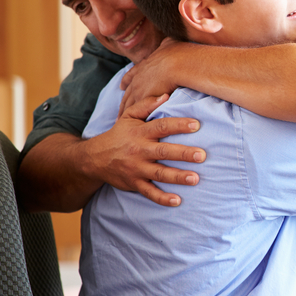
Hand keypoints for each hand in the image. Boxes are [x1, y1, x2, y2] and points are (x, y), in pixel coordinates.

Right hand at [91, 94, 206, 206]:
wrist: (93, 159)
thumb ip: (146, 105)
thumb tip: (167, 94)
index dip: (178, 125)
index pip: (161, 126)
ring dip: (178, 177)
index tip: (196, 125)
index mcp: (140, 132)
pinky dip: (162, 198)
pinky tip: (177, 201)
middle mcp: (139, 151)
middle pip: (164, 151)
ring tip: (195, 179)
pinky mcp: (134, 184)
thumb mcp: (128, 116)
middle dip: (183, 154)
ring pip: (159, 173)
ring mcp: (136, 169)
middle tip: (202, 155)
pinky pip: (149, 192)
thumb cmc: (118, 135)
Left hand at [118, 37, 187, 115]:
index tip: (122, 85)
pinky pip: (133, 111)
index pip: (132, 75)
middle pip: (127, 91)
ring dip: (123, 111)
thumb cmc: (179, 53)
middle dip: (123, 99)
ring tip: (120, 119)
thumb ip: (168, 43)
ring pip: (128, 103)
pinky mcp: (143, 99)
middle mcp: (139, 78)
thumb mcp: (170, 43)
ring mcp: (139, 89)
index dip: (127, 80)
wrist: (179, 63)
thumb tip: (170, 39)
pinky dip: (130, 117)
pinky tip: (129, 123)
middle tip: (119, 108)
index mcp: (145, 65)